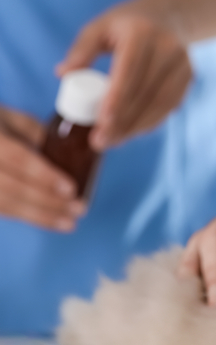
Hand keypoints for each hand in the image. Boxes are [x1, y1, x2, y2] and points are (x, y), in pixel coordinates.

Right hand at [0, 106, 85, 230]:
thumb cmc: (0, 127)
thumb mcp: (19, 122)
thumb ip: (42, 137)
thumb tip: (77, 157)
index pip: (17, 158)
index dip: (44, 176)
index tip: (71, 189)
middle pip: (11, 187)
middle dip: (48, 202)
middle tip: (78, 208)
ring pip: (5, 204)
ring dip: (40, 216)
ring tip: (68, 222)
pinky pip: (2, 211)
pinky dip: (28, 217)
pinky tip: (51, 220)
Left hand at [57, 0, 192, 149]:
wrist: (170, 16)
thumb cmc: (126, 24)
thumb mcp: (100, 27)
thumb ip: (81, 49)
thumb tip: (63, 73)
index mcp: (142, 32)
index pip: (129, 70)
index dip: (117, 98)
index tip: (102, 122)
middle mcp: (168, 47)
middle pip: (145, 91)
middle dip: (123, 120)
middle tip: (100, 141)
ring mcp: (182, 63)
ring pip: (160, 102)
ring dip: (136, 126)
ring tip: (113, 141)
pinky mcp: (189, 76)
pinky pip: (169, 105)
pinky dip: (150, 121)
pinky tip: (132, 131)